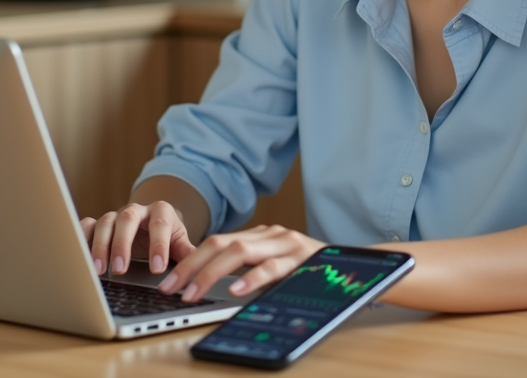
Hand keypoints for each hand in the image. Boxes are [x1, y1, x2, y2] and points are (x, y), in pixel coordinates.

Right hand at [80, 201, 195, 276]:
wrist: (154, 224)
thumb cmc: (168, 238)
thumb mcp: (180, 243)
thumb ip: (187, 253)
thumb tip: (201, 269)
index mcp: (161, 212)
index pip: (160, 224)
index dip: (158, 245)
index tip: (157, 268)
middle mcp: (137, 210)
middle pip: (128, 218)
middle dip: (123, 244)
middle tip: (121, 269)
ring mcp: (116, 215)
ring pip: (105, 222)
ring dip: (101, 246)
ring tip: (99, 270)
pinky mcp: (99, 224)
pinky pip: (87, 225)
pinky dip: (81, 238)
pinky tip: (79, 256)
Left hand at [156, 224, 325, 301]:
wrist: (357, 269)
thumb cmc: (311, 274)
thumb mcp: (276, 268)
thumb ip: (249, 270)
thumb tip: (208, 286)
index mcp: (261, 236)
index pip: (216, 242)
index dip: (189, 261)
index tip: (169, 281)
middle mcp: (271, 235)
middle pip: (221, 243)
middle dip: (191, 266)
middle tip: (171, 288)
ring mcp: (287, 244)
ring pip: (240, 251)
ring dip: (211, 273)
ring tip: (193, 292)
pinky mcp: (302, 258)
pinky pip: (272, 267)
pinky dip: (251, 278)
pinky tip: (235, 290)